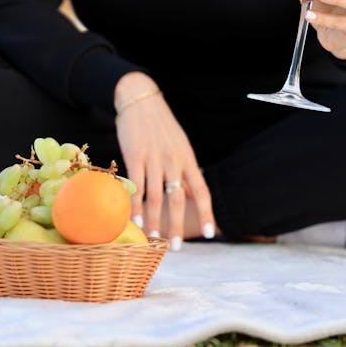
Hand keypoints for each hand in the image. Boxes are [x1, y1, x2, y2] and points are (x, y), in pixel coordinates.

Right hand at [114, 72, 215, 248]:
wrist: (141, 99)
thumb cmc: (161, 126)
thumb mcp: (180, 146)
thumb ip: (186, 172)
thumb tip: (192, 197)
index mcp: (188, 160)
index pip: (202, 191)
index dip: (208, 213)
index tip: (211, 234)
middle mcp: (174, 161)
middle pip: (179, 199)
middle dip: (178, 225)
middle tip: (175, 247)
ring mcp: (154, 158)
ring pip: (155, 196)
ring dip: (154, 220)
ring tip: (153, 239)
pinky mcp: (135, 155)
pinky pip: (136, 184)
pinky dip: (135, 204)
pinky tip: (133, 219)